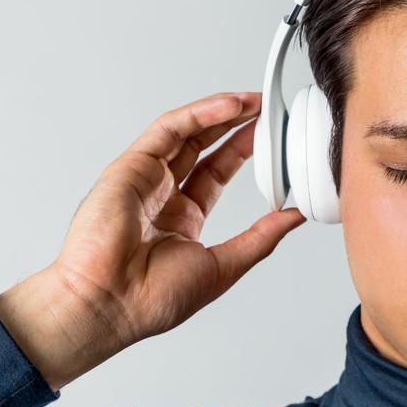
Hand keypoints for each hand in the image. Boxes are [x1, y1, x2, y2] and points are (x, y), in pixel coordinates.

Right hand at [0, 92, 305, 389]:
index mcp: (181, 220)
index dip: (243, 151)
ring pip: (186, 131)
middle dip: (235, 124)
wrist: (110, 305)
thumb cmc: (153, 299)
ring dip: (221, 112)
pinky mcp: (130, 167)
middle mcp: (161, 195)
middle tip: (266, 109)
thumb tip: (296, 216)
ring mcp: (144, 179)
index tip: (272, 137)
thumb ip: (262, 237)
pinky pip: (168, 130)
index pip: (216, 173)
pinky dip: (199, 114)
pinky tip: (229, 107)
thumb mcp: (224, 265)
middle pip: (202, 146)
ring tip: (254, 101)